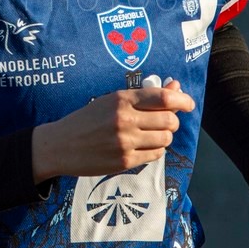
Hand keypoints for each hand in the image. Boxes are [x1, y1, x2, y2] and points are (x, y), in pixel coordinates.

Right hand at [31, 80, 194, 181]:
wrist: (60, 145)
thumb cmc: (86, 119)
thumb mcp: (111, 100)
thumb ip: (144, 95)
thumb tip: (175, 85)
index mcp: (121, 99)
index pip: (163, 97)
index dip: (182, 100)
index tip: (188, 103)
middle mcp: (125, 120)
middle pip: (170, 120)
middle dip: (173, 120)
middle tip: (165, 121)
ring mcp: (125, 143)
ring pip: (165, 139)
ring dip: (164, 136)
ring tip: (152, 134)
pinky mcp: (124, 162)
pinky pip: (155, 155)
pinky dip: (155, 150)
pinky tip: (143, 145)